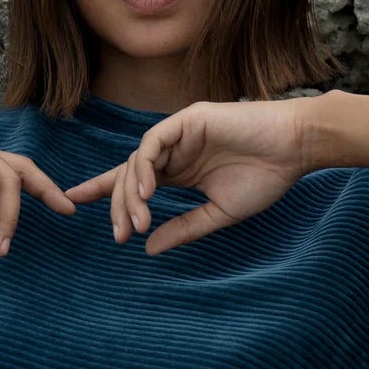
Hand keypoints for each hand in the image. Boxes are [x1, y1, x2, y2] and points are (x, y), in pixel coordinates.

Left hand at [62, 98, 315, 253]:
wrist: (294, 151)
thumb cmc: (265, 179)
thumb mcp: (219, 214)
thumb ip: (184, 229)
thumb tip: (148, 248)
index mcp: (179, 171)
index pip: (132, 181)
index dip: (102, 191)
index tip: (73, 203)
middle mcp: (174, 151)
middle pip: (129, 176)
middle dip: (117, 205)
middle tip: (120, 235)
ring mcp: (179, 133)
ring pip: (137, 161)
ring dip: (132, 193)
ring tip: (137, 221)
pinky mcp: (188, 119)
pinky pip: (153, 142)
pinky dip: (145, 166)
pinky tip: (147, 192)